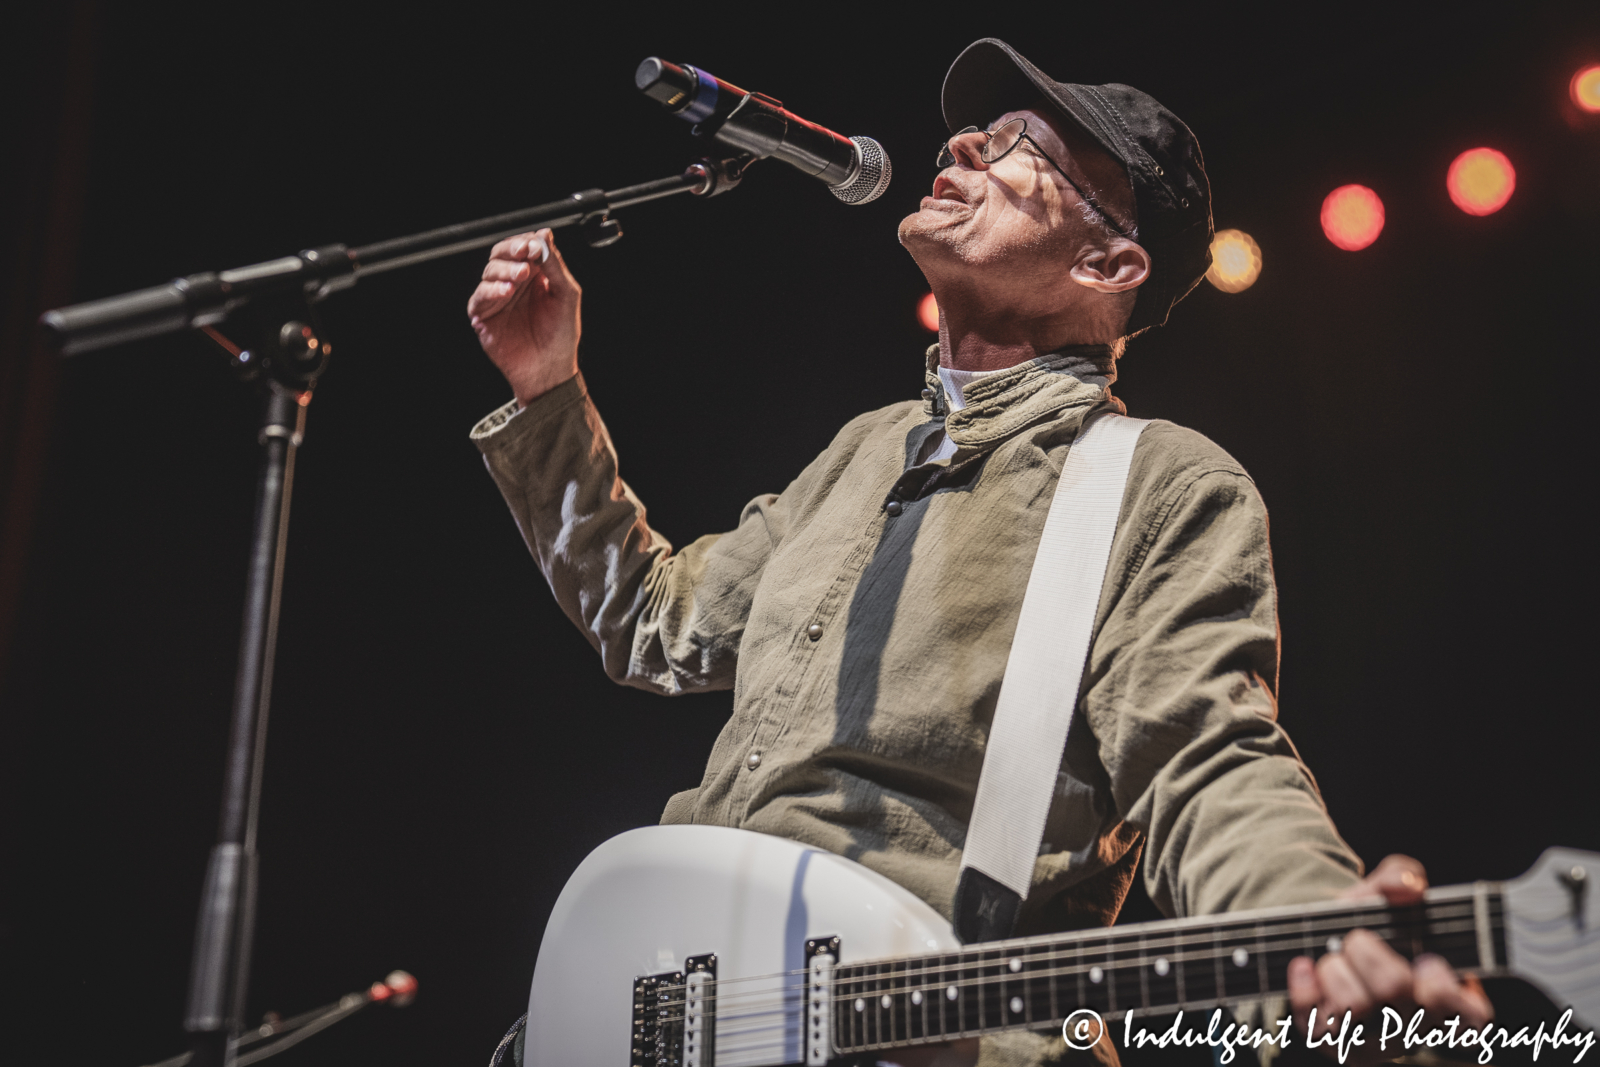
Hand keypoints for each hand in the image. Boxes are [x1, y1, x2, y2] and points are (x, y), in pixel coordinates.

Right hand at [467, 228, 580, 405]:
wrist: (550, 369)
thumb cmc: (561, 336)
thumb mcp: (567, 294)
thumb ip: (555, 264)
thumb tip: (545, 236)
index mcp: (535, 276)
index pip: (523, 247)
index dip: (526, 242)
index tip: (535, 244)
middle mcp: (514, 284)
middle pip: (501, 254)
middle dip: (512, 250)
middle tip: (525, 253)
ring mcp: (498, 299)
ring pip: (490, 270)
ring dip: (504, 269)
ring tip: (520, 276)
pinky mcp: (484, 315)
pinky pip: (480, 295)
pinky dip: (491, 289)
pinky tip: (506, 291)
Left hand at [1288, 855, 1491, 1063]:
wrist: (1324, 943)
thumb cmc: (1371, 925)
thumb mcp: (1385, 895)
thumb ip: (1401, 876)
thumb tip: (1409, 885)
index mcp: (1452, 1001)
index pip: (1471, 1016)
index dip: (1443, 985)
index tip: (1425, 958)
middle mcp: (1417, 1029)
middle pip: (1395, 988)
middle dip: (1367, 950)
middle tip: (1357, 940)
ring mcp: (1376, 1043)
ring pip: (1353, 1005)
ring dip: (1335, 967)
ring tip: (1335, 957)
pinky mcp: (1335, 1046)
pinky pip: (1316, 1023)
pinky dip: (1305, 985)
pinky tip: (1306, 966)